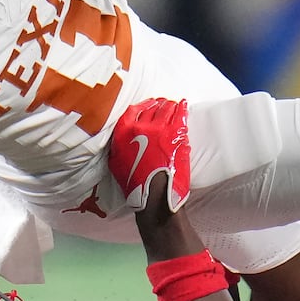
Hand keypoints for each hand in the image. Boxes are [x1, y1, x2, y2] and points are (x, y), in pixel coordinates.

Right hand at [108, 97, 190, 211]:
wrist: (154, 196)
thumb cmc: (134, 183)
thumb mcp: (115, 163)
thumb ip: (118, 146)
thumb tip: (122, 138)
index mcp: (123, 133)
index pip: (132, 110)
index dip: (142, 106)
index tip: (148, 104)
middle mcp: (141, 127)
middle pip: (151, 108)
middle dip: (157, 104)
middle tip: (162, 104)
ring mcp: (160, 130)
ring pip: (166, 109)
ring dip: (169, 106)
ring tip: (173, 105)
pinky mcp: (176, 135)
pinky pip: (180, 116)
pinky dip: (182, 109)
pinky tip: (183, 105)